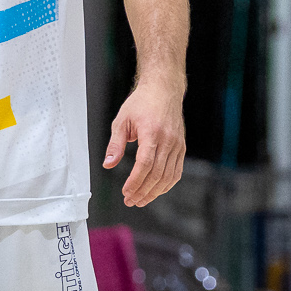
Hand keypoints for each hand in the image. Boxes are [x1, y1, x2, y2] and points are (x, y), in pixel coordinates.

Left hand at [106, 80, 185, 207]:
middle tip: (130, 200)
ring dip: (154, 192)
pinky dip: (166, 184)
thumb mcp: (122, 120)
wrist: (163, 90)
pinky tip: (156, 190)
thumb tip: (108, 163)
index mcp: (152, 131)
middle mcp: (168, 139)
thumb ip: (115, 144)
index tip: (126, 191)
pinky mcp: (181, 147)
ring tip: (141, 199)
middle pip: (157, 174)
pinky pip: (176, 171)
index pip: (145, 163)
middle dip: (143, 191)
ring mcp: (177, 144)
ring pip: (168, 176)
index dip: (136, 181)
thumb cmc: (142, 102)